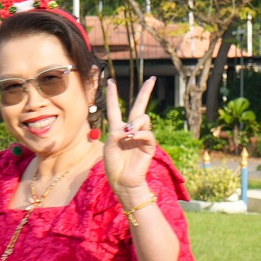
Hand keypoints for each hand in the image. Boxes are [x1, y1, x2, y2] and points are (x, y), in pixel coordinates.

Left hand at [100, 75, 158, 198]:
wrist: (122, 181)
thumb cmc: (112, 165)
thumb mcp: (108, 146)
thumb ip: (116, 133)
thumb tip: (130, 127)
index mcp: (118, 129)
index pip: (115, 108)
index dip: (112, 95)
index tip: (110, 82)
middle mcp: (130, 129)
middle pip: (139, 106)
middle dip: (146, 92)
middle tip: (152, 79)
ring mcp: (141, 136)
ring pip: (143, 117)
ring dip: (135, 123)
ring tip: (129, 134)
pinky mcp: (149, 145)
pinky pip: (147, 132)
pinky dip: (139, 134)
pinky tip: (134, 138)